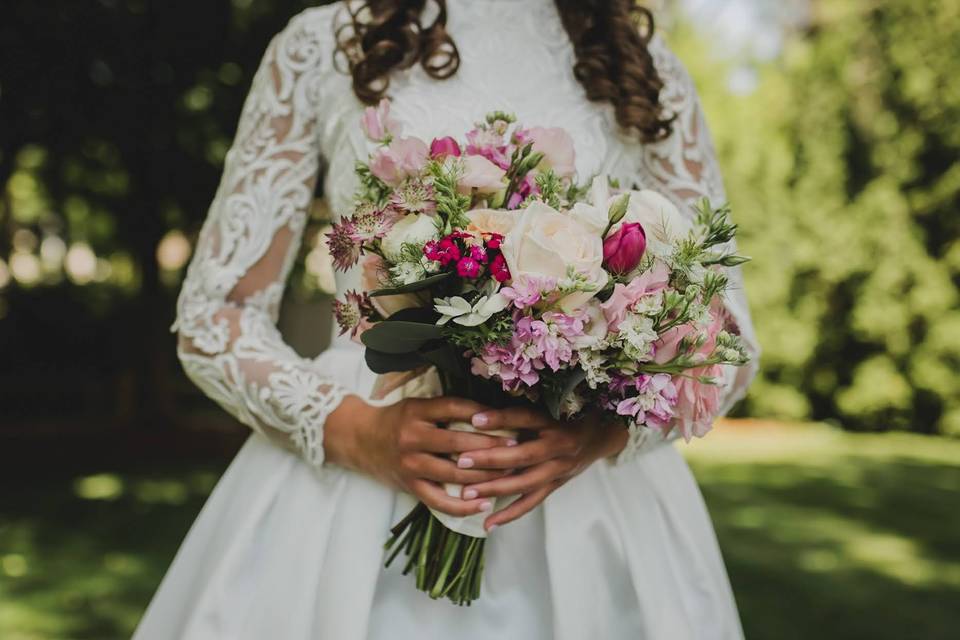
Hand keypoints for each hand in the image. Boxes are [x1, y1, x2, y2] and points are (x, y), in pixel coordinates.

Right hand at [325, 395, 515, 517]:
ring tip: (509, 474)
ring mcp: (410, 465)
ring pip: (454, 474)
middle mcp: (412, 438)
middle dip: (491, 448)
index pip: (454, 409)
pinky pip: (440, 502)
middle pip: (458, 443)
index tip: (509, 421)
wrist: (359, 439)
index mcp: (416, 412)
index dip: (483, 415)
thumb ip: (447, 408)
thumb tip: (490, 412)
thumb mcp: (417, 405)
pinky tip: (485, 504)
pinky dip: (464, 506)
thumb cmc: (396, 420)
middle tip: (518, 449)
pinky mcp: (410, 487)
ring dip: (485, 476)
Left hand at [459, 407, 627, 530]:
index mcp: (555, 422)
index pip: (526, 419)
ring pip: (525, 483)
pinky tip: (488, 523)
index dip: (501, 419)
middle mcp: (559, 447)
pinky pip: (532, 502)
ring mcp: (559, 470)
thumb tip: (479, 411)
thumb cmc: (567, 415)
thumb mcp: (549, 406)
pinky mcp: (556, 486)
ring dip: (495, 489)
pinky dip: (510, 514)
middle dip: (491, 459)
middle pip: (523, 455)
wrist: (601, 435)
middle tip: (462, 462)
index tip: (475, 418)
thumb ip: (519, 412)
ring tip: (466, 494)